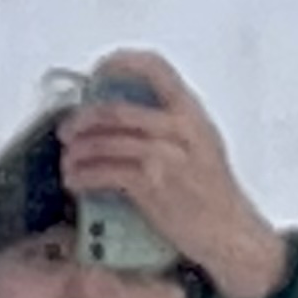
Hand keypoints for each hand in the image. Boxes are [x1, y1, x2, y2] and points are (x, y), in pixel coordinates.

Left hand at [59, 49, 290, 297]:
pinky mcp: (153, 186)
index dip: (120, 63)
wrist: (231, 234)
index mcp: (191, 112)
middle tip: (67, 130)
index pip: (155, 67)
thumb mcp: (201, 144)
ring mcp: (166, 156)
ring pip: (104, 142)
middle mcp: (179, 127)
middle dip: (82, 118)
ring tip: (68, 162)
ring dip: (77, 152)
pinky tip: (76, 181)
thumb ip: (171, 124)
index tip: (97, 72)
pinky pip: (104, 172)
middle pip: (115, 109)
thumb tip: (125, 111)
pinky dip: (82, 175)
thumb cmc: (213, 193)